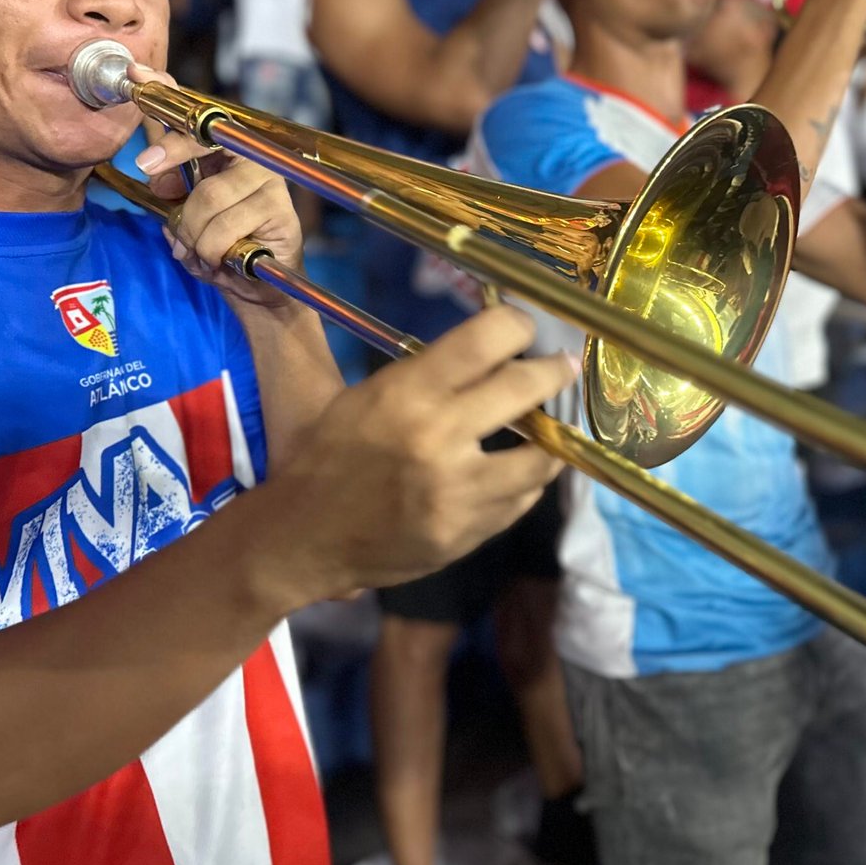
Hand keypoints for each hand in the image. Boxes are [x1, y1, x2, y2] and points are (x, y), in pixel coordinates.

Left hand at [128, 63, 304, 313]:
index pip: (198, 114)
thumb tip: (156, 173)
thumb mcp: (187, 213)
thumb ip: (173, 186)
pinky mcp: (280, 210)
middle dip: (172, 154)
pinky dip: (210, 250)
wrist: (257, 288)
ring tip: (199, 250)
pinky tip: (221, 259)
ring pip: (208, 197)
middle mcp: (252, 156)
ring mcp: (269, 181)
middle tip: (147, 167)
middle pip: (206, 140)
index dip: (168, 91)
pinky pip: (224, 228)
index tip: (138, 77)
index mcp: (228, 151)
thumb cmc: (222, 244)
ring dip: (193, 233)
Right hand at [268, 307, 572, 595]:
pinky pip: (521, 501)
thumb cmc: (329, 456)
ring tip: (549, 427)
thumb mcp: (362, 396)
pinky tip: (517, 472)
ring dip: (551, 438)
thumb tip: (492, 344)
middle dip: (552, 371)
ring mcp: (458, 494)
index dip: (517, 325)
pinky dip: (525, 482)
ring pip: (540, 457)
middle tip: (561, 366)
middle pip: (524, 389)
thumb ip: (426, 372)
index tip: (526, 327)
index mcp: (406, 394)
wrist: (304, 539)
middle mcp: (437, 439)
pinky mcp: (467, 535)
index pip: (486, 339)